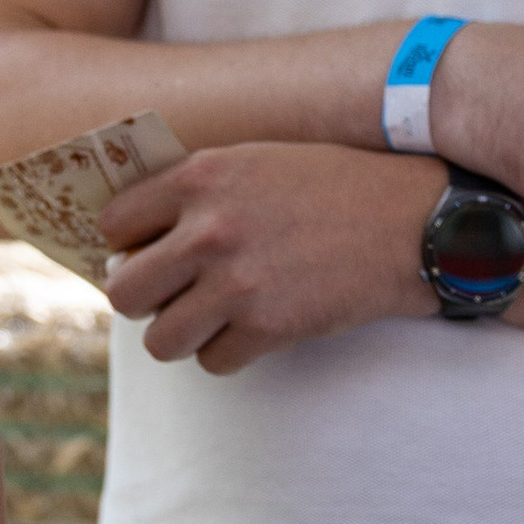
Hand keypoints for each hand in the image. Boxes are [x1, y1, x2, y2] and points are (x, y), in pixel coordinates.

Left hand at [101, 143, 441, 372]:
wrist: (410, 223)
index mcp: (201, 177)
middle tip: (173, 295)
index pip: (114, 225)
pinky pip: (213, 363)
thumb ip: (197, 191)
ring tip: (212, 318)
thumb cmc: (334, 186)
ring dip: (183, 335)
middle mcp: (209, 229)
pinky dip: (229, 354)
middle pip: (124, 292)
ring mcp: (237, 282)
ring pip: (161, 340)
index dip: (126, 244)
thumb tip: (134, 241)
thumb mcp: (257, 160)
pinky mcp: (269, 327)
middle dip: (144, 300)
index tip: (148, 252)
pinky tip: (254, 329)